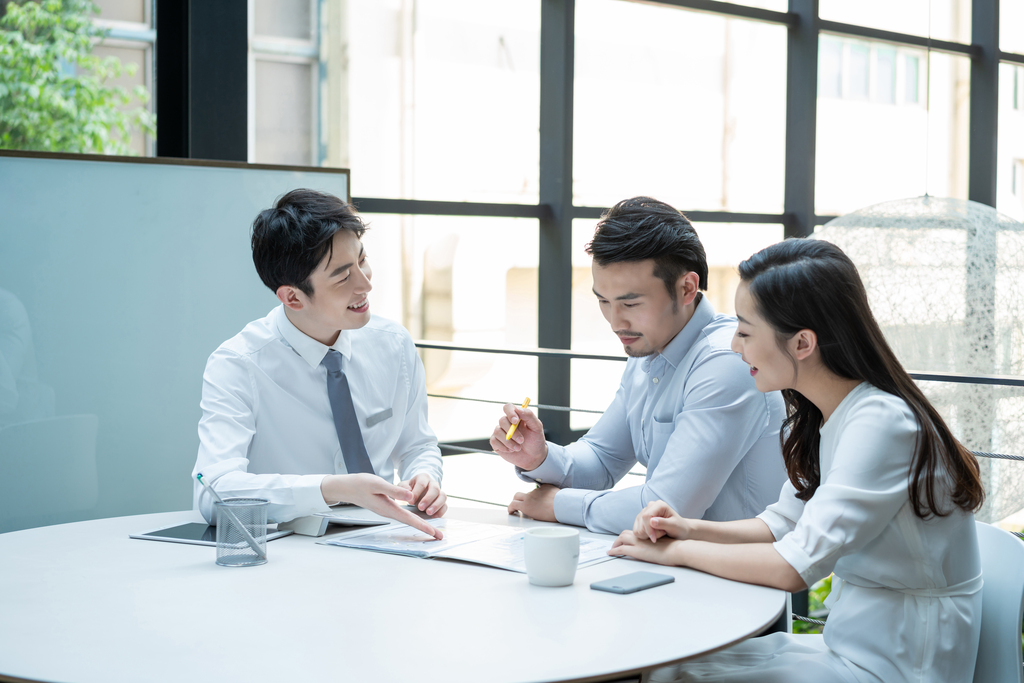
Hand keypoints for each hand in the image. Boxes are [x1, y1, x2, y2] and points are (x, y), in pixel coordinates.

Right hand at [321, 473, 442, 539]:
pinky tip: (417, 519)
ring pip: (407, 519)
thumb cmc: (360, 484)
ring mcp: (388, 511)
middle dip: (426, 529)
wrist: (347, 487)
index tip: (435, 532)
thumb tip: (411, 497)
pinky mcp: (387, 507)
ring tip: (433, 530)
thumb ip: (394, 491)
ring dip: (420, 525)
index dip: (423, 526)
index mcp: (389, 508)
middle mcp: (389, 512)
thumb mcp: (377, 484)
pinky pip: (403, 515)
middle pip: (411, 522)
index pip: (410, 519)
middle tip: (440, 536)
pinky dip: (412, 519)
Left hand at [399, 473, 446, 517]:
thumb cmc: (409, 489)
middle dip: (428, 499)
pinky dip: (441, 511)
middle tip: (420, 508)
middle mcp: (433, 483)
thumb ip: (403, 488)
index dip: (416, 493)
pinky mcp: (442, 501)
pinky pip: (445, 505)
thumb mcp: (403, 486)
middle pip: (435, 489)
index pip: (422, 483)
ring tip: (428, 513)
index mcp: (423, 477)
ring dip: (436, 505)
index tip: (410, 502)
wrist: (416, 492)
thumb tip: (408, 493)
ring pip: (443, 496)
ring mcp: (439, 492)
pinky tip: (434, 516)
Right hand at [489, 403, 547, 470]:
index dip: (510, 412)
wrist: (533, 457)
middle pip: (502, 420)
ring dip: (508, 441)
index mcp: (516, 416)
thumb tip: (518, 409)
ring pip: (497, 431)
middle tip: (521, 440)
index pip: (508, 408)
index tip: (515, 421)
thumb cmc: (535, 440)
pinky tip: (512, 450)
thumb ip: (529, 416)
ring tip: (518, 448)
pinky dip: (503, 446)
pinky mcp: (496, 442)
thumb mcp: (537, 427)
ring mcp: (500, 432)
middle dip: (512, 432)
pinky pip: (494, 441)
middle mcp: (507, 423)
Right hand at [507, 484, 558, 521]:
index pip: (512, 504)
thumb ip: (530, 512)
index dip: (510, 507)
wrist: (561, 506)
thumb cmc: (551, 515)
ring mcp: (536, 490)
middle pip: (517, 495)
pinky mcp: (545, 487)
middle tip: (519, 504)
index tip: (512, 510)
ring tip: (542, 504)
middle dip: (516, 499)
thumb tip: (531, 512)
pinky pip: (541, 489)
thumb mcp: (537, 518)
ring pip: (531, 493)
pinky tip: (548, 498)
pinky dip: (542, 493)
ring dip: (532, 497)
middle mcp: (529, 496)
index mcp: (525, 506)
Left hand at [608, 530, 681, 565]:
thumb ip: (658, 541)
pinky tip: (610, 554)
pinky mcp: (637, 551)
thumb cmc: (675, 547)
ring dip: (615, 544)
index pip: (634, 531)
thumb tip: (656, 546)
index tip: (624, 540)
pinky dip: (614, 551)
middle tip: (615, 544)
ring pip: (621, 539)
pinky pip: (621, 550)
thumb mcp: (665, 541)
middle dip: (619, 539)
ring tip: (611, 549)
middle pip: (625, 533)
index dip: (628, 535)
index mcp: (648, 533)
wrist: (678, 549)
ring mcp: (638, 543)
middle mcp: (642, 536)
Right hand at [634, 500, 689, 542]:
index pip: (646, 516)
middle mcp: (650, 506)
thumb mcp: (674, 526)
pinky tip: (654, 534)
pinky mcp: (640, 519)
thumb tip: (651, 521)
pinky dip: (644, 535)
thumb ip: (664, 523)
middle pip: (641, 522)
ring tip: (659, 533)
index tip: (654, 539)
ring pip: (637, 528)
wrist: (680, 530)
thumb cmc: (679, 528)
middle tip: (661, 534)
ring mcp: (644, 512)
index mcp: (659, 505)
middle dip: (649, 532)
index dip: (648, 529)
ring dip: (647, 534)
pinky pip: (636, 531)